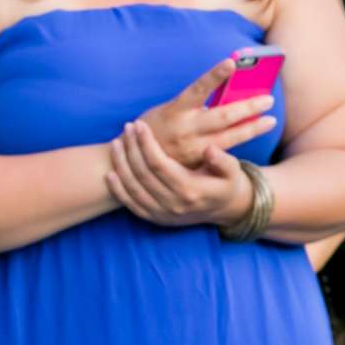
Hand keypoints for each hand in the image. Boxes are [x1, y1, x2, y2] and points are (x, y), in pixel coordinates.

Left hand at [105, 121, 265, 228]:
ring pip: (133, 188)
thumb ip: (223, 160)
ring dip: (121, 165)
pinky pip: (130, 205)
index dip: (146, 144)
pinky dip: (118, 189)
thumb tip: (209, 149)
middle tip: (127, 128)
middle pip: (142, 174)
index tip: (140, 125)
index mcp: (192, 190)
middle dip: (131, 148)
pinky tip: (110, 173)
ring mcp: (163, 214)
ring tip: (117, 143)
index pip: (160, 164)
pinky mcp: (155, 219)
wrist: (224, 209)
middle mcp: (174, 204)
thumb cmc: (226, 183)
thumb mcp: (233, 170)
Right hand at [137, 57, 278, 168]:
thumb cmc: (158, 127)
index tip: (232, 62)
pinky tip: (254, 135)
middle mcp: (185, 128)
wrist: (136, 161)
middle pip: (222, 116)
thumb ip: (196, 106)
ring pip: (229, 137)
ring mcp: (192, 147)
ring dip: (252, 128)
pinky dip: (239, 142)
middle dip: (247, 107)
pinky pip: (224, 152)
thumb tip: (228, 97)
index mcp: (175, 109)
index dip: (215, 75)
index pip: (198, 88)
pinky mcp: (198, 163)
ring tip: (270, 120)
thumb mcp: (170, 110)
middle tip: (268, 99)